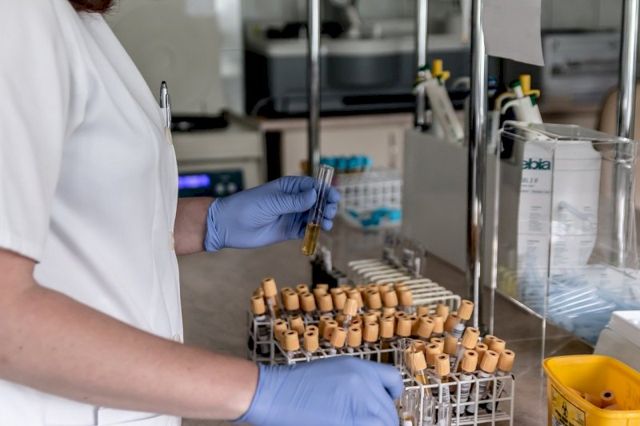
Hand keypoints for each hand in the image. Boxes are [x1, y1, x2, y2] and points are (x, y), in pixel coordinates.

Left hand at [204, 176, 339, 251]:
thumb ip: (295, 201)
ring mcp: (291, 215)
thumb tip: (314, 194)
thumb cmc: (248, 207)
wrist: (230, 226)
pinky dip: (314, 231)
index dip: (324, 190)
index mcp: (289, 187)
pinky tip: (317, 231)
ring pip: (313, 216)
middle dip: (326, 205)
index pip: (312, 185)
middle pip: (316, 201)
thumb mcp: (273, 202)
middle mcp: (293, 200)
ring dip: (322, 219)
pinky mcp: (289, 231)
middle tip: (328, 212)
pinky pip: (306, 230)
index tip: (333, 196)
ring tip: (326, 223)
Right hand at [236, 357, 403, 425]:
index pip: (394, 382)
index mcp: (359, 367)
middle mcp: (364, 382)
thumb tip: (371, 408)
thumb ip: (356, 387)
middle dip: (381, 423)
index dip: (392, 400)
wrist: (272, 392)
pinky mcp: (350, 421)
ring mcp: (359, 403)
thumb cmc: (294, 386)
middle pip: (390, 412)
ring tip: (351, 424)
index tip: (385, 412)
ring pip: (385, 424)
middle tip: (362, 422)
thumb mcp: (332, 374)